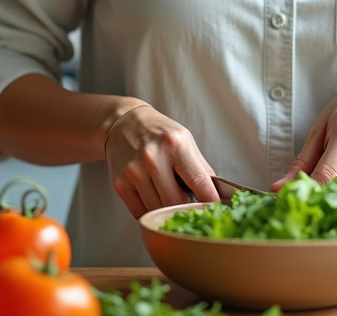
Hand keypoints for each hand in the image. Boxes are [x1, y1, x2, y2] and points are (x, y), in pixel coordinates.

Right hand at [104, 104, 218, 218]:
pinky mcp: (120, 184)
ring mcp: (134, 172)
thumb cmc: (158, 132)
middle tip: (193, 209)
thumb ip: (201, 167)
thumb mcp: (185, 140)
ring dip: (169, 212)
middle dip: (188, 209)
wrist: (123, 123)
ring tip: (172, 201)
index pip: (198, 181)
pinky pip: (140, 212)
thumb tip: (217, 193)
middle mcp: (153, 158)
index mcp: (175, 144)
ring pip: (158, 210)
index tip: (216, 209)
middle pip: (176, 202)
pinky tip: (155, 201)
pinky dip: (151, 212)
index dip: (210, 200)